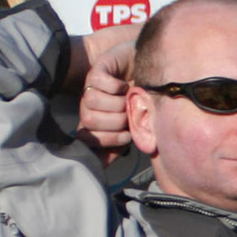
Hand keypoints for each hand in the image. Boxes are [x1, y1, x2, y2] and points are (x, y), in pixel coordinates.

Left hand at [76, 37, 136, 159]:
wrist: (150, 68)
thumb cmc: (143, 100)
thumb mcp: (136, 126)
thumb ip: (122, 144)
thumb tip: (103, 167)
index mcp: (96, 122)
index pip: (86, 138)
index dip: (107, 140)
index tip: (126, 137)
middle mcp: (89, 106)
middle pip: (89, 120)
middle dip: (115, 121)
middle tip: (130, 114)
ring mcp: (91, 86)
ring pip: (91, 102)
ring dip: (117, 103)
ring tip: (128, 98)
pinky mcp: (97, 70)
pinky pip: (99, 82)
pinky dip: (116, 86)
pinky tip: (124, 85)